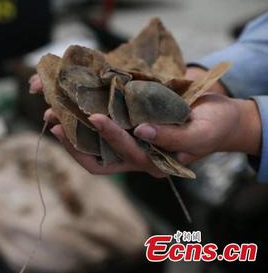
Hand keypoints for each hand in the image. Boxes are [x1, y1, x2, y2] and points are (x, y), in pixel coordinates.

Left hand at [49, 94, 260, 176]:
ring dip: (71, 133)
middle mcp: (136, 157)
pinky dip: (82, 122)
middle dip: (73, 142)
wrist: (221, 118)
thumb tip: (142, 132)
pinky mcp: (127, 129)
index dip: (108, 137)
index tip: (96, 116)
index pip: (122, 156)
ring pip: (92, 147)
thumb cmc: (214, 127)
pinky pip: (98, 132)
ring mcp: (129, 144)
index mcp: (153, 163)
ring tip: (52, 115)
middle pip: (97, 159)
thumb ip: (174, 138)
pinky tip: (69, 108)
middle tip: (53, 121)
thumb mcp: (201, 133)